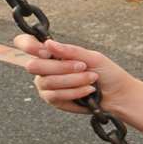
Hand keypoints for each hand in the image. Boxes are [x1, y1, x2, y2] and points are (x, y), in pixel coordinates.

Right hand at [12, 35, 142, 132]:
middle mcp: (43, 68)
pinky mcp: (53, 100)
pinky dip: (75, 92)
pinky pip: (55, 95)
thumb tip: (48, 43)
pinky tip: (88, 90)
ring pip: (47, 82)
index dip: (29, 46)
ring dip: (73, 80)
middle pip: (34, 66)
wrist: (118, 94)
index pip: (25, 44)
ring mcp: (45, 84)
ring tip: (92, 79)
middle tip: (83, 66)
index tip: (47, 51)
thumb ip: (70, 51)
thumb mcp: (92, 57)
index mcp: (50, 53)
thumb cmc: (106, 72)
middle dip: (61, 67)